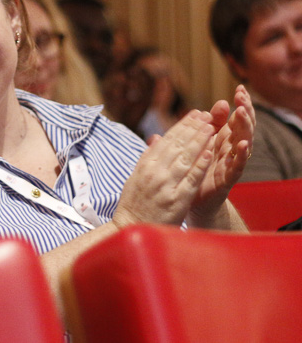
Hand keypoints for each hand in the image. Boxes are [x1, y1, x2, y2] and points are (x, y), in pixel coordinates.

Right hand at [112, 109, 215, 228]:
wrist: (130, 228)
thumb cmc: (134, 205)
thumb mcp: (135, 178)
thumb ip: (147, 159)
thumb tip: (155, 140)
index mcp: (145, 165)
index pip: (167, 140)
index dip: (182, 126)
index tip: (194, 114)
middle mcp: (154, 172)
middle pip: (177, 145)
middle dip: (193, 128)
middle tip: (207, 114)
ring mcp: (166, 185)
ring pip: (186, 158)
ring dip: (199, 141)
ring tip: (211, 127)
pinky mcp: (177, 199)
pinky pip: (191, 179)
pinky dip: (200, 165)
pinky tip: (210, 153)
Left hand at [188, 85, 254, 225]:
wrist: (190, 202)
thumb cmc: (192, 171)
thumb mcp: (194, 146)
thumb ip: (197, 130)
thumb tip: (204, 108)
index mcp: (221, 140)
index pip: (234, 118)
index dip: (239, 104)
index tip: (239, 87)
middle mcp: (229, 150)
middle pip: (242, 127)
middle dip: (244, 110)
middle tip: (243, 95)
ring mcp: (230, 163)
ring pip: (243, 142)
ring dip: (244, 127)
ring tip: (242, 113)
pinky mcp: (227, 178)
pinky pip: (237, 165)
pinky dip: (241, 155)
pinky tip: (243, 144)